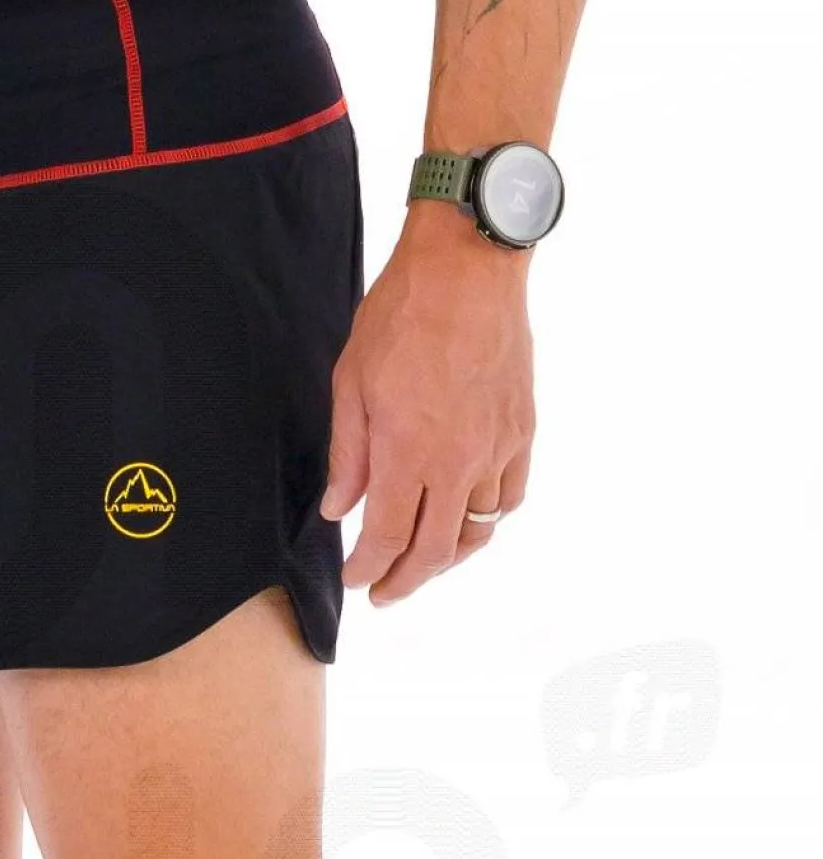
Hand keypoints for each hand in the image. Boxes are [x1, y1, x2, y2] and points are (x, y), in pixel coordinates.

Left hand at [321, 203, 535, 603]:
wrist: (470, 265)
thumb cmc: (403, 313)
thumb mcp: (352, 382)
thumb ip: (347, 455)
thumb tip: (338, 509)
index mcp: (406, 452)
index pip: (386, 537)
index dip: (368, 568)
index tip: (355, 579)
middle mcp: (456, 461)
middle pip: (434, 550)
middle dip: (405, 580)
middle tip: (385, 593)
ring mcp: (495, 448)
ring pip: (476, 529)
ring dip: (449, 557)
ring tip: (426, 563)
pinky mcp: (521, 430)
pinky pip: (510, 495)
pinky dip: (488, 518)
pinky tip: (469, 518)